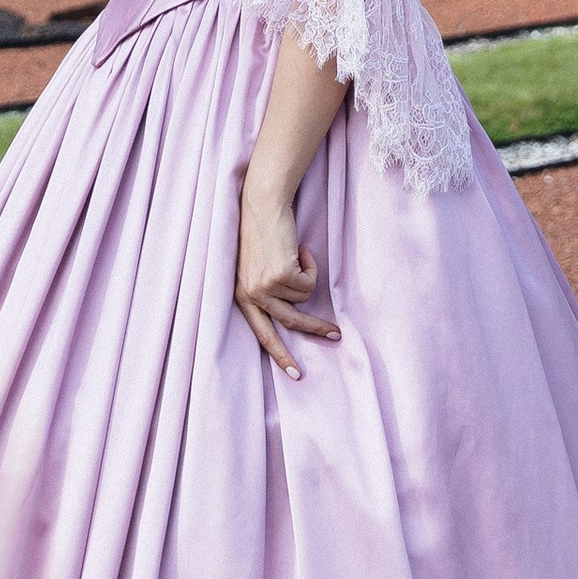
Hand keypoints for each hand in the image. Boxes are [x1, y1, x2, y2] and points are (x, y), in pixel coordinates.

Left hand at [235, 180, 339, 376]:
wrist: (263, 204)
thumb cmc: (262, 232)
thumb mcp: (257, 268)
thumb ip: (268, 292)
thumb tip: (293, 314)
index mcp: (241, 297)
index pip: (262, 334)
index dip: (280, 354)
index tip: (295, 373)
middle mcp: (251, 295)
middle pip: (289, 323)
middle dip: (315, 330)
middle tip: (335, 336)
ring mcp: (266, 286)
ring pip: (304, 297)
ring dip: (307, 276)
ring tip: (296, 254)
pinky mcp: (282, 275)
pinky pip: (310, 281)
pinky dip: (311, 265)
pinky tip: (299, 249)